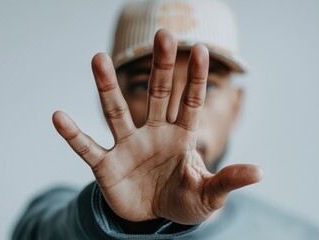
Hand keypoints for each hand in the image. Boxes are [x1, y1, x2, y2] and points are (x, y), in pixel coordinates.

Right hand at [52, 29, 262, 224]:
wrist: (152, 218)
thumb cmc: (183, 200)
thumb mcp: (209, 194)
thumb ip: (228, 180)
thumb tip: (260, 172)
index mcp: (180, 137)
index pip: (189, 102)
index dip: (195, 78)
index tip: (199, 48)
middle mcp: (153, 133)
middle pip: (157, 95)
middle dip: (160, 67)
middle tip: (162, 33)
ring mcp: (128, 147)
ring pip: (116, 112)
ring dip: (107, 87)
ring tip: (98, 58)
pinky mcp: (106, 166)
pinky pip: (87, 148)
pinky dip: (73, 135)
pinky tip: (59, 116)